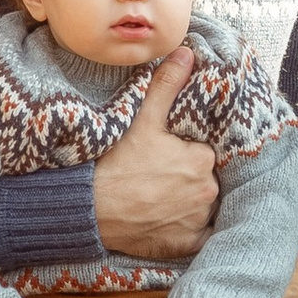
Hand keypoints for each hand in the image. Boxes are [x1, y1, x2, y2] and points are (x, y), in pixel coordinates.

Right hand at [90, 48, 217, 263]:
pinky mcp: (186, 244)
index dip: (187, 152)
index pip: (205, 152)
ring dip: (190, 203)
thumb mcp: (143, 119)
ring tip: (161, 197)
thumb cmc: (116, 162)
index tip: (168, 154)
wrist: (90, 208)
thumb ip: (168, 85)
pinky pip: (199, 237)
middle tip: (160, 176)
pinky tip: (170, 221)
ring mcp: (197, 220)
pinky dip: (190, 230)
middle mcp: (207, 191)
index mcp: (203, 159)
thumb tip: (187, 52)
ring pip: (203, 207)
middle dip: (189, 177)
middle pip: (206, 180)